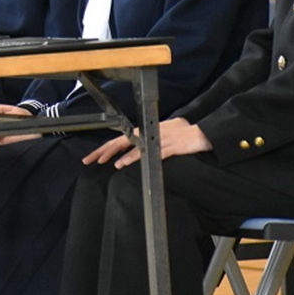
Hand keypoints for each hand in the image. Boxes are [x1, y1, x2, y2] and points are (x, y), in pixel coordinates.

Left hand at [82, 118, 212, 168]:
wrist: (203, 134)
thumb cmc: (187, 134)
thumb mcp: (167, 133)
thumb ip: (155, 139)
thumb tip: (145, 147)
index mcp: (148, 130)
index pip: (122, 138)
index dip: (107, 146)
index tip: (94, 156)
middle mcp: (150, 133)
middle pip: (122, 140)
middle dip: (104, 150)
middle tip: (90, 159)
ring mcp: (159, 139)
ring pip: (134, 146)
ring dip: (119, 154)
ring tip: (107, 162)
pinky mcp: (169, 146)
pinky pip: (150, 153)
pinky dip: (137, 158)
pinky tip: (127, 163)